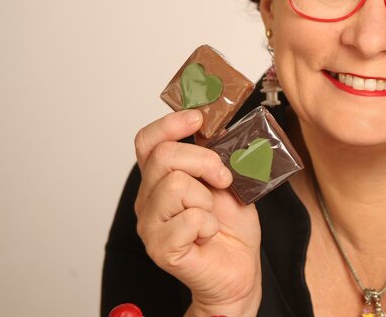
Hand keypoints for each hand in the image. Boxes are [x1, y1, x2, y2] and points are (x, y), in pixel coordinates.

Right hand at [134, 109, 261, 314]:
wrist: (238, 268)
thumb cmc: (231, 225)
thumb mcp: (229, 180)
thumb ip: (216, 155)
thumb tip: (219, 127)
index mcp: (161, 178)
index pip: (147, 141)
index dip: (170, 124)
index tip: (198, 119)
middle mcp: (148, 199)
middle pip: (164, 157)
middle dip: (204, 161)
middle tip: (223, 178)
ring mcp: (150, 225)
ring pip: (175, 186)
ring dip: (207, 199)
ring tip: (211, 215)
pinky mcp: (161, 248)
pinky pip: (189, 219)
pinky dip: (209, 225)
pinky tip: (208, 234)